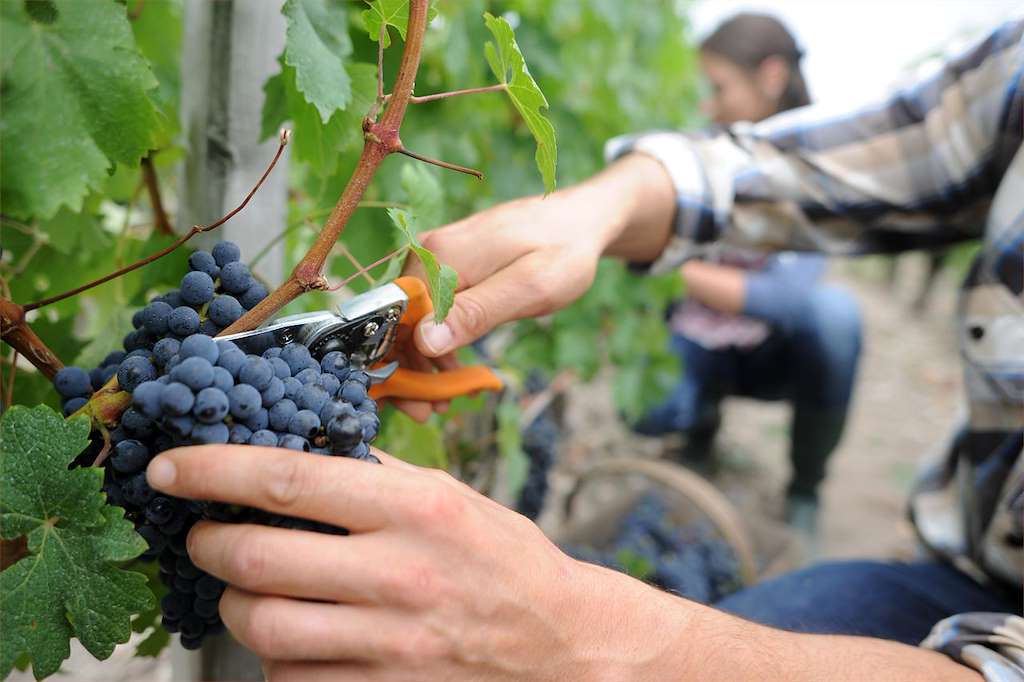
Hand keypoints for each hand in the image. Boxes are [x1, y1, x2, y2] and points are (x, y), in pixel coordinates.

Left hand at [145, 445, 688, 680]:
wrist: (560, 643)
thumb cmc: (504, 560)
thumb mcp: (450, 496)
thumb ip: (377, 473)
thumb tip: (297, 446)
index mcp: (416, 509)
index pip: (290, 479)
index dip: (214, 470)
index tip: (172, 468)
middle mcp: (400, 575)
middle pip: (259, 560)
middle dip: (208, 544)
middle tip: (202, 534)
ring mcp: (391, 643)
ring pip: (265, 627)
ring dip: (236, 602)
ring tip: (245, 585)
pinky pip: (295, 679)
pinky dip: (277, 655)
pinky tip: (294, 633)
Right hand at [397, 154, 677, 419]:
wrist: (581, 221)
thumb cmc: (563, 253)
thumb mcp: (529, 288)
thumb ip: (478, 312)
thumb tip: (426, 340)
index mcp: (440, 256)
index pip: (398, 319)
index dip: (400, 365)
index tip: (420, 405)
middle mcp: (428, 252)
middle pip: (400, 320)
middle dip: (409, 369)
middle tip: (429, 413)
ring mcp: (437, 258)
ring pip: (414, 318)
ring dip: (422, 361)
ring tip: (444, 399)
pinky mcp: (450, 266)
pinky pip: (431, 310)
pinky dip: (438, 342)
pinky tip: (452, 369)